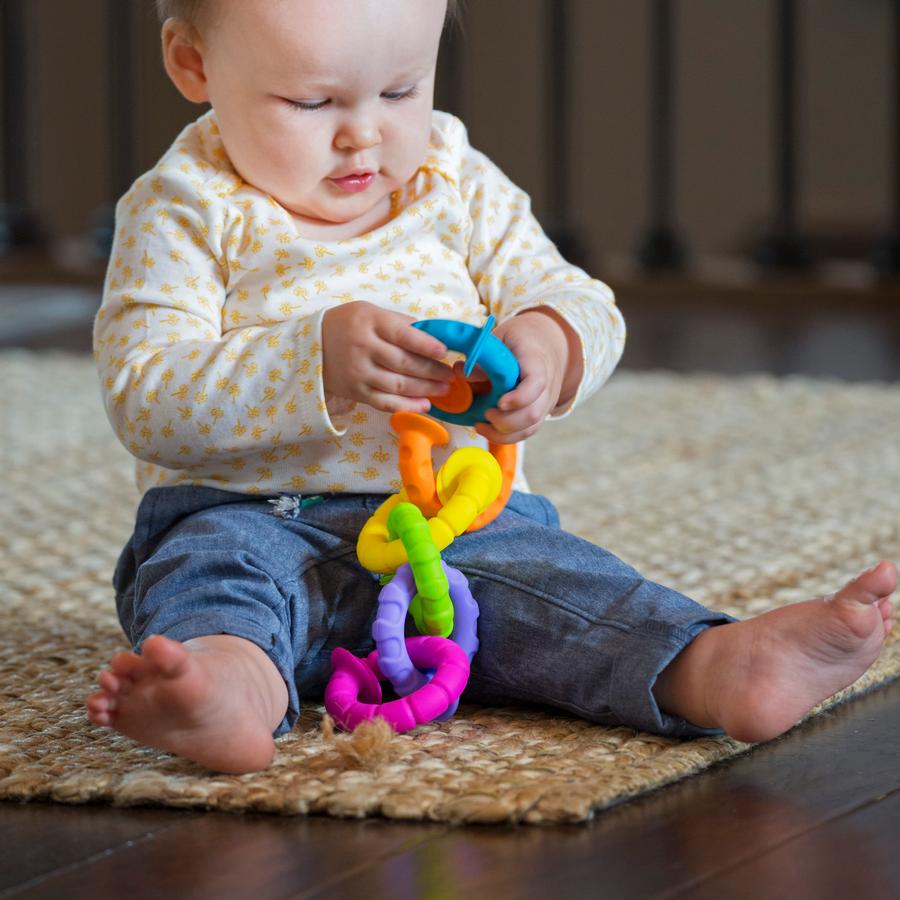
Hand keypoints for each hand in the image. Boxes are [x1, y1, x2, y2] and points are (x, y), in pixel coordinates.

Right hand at [322, 301, 453, 413]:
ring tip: (444, 389)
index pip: (403, 334)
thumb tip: (432, 335)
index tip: (445, 352)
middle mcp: (364, 348)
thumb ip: (399, 323)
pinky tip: (424, 405)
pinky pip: (385, 402)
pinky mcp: (356, 392)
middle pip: (404, 363)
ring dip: (425, 389)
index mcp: (370, 322)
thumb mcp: (370, 312)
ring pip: (397, 385)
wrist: (310, 347)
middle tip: (450, 376)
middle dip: (432, 371)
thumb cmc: (347, 325)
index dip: (426, 345)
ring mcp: (359, 372)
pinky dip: (406, 405)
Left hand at [475, 309, 577, 443]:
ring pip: (530, 428)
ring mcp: (544, 403)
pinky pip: (525, 432)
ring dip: (503, 433)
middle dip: (505, 422)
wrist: (544, 345)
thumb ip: (484, 358)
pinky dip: (505, 436)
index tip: (500, 403)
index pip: (537, 383)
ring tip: (480, 425)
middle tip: (485, 414)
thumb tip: (460, 372)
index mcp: (537, 362)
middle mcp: (547, 386)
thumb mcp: (502, 340)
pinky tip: (487, 429)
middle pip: (533, 413)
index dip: (520, 397)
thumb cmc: (520, 341)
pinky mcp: (538, 414)